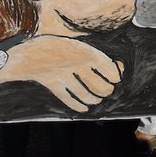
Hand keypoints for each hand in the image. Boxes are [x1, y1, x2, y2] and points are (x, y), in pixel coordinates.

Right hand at [0, 35, 123, 112]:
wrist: (34, 52)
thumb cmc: (64, 49)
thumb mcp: (83, 48)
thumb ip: (101, 59)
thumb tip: (121, 67)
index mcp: (87, 53)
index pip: (110, 72)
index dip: (115, 77)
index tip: (114, 78)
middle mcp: (77, 64)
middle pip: (101, 87)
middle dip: (106, 91)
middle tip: (105, 90)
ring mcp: (65, 76)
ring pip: (87, 96)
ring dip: (94, 100)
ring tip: (96, 98)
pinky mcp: (55, 86)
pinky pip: (70, 101)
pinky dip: (79, 106)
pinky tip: (84, 107)